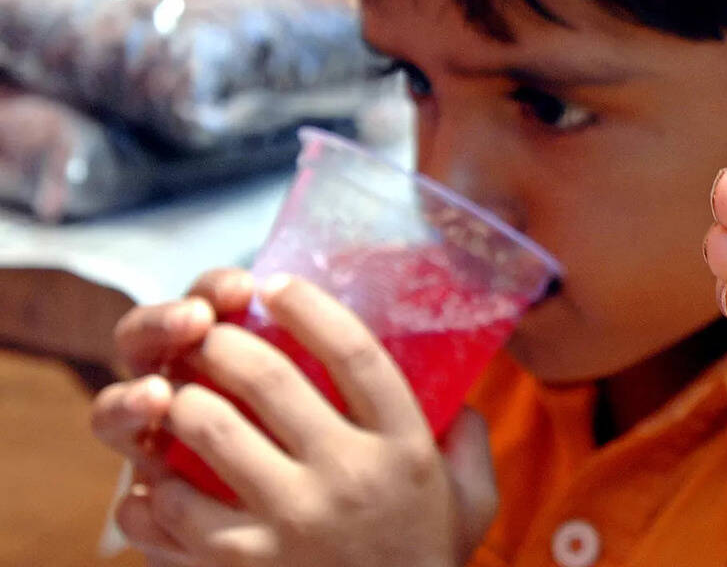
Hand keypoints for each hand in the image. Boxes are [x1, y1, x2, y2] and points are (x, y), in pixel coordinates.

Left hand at [92, 271, 496, 566]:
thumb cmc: (428, 557)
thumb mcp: (474, 497)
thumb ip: (469, 437)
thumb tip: (456, 385)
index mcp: (404, 448)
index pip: (355, 353)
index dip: (309, 307)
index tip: (276, 284)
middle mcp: (348, 477)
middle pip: (267, 379)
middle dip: (223, 341)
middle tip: (207, 333)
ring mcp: (291, 522)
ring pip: (210, 430)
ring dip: (183, 398)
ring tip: (177, 391)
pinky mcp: (243, 565)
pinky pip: (174, 508)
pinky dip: (156, 483)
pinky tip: (159, 472)